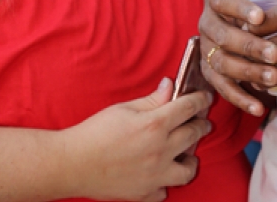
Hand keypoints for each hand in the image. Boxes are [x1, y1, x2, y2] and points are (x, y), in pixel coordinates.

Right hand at [61, 78, 212, 201]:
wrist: (71, 163)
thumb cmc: (94, 132)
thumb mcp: (124, 108)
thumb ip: (152, 99)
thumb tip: (170, 86)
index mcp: (155, 124)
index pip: (188, 107)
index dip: (200, 99)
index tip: (205, 97)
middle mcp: (160, 150)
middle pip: (193, 134)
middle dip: (201, 125)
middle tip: (201, 122)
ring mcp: (155, 175)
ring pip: (188, 170)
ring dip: (190, 159)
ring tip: (187, 154)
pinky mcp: (145, 193)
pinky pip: (165, 191)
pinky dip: (165, 183)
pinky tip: (161, 174)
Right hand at [198, 0, 276, 115]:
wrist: (238, 28)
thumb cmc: (261, 10)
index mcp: (218, 0)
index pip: (224, 1)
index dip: (240, 9)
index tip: (261, 17)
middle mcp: (207, 23)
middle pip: (223, 35)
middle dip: (249, 45)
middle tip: (275, 53)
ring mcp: (206, 49)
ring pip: (222, 62)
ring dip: (248, 71)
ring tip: (273, 78)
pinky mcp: (210, 72)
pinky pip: (222, 87)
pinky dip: (240, 98)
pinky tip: (259, 106)